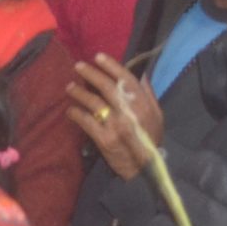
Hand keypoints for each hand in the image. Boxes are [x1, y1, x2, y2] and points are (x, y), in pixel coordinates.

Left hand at [67, 54, 162, 181]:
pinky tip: (70, 110)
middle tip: (78, 66)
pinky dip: (75, 114)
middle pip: (106, 87)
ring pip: (93, 102)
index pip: (125, 79)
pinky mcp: (104, 139)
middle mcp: (128, 112)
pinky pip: (85, 121)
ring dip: (79, 92)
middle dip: (90, 73)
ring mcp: (115, 125)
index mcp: (142, 104)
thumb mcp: (157, 115)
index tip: (98, 56)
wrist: (145, 169)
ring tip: (69, 87)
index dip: (111, 66)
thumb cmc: (151, 139)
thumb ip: (148, 94)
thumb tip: (140, 74)